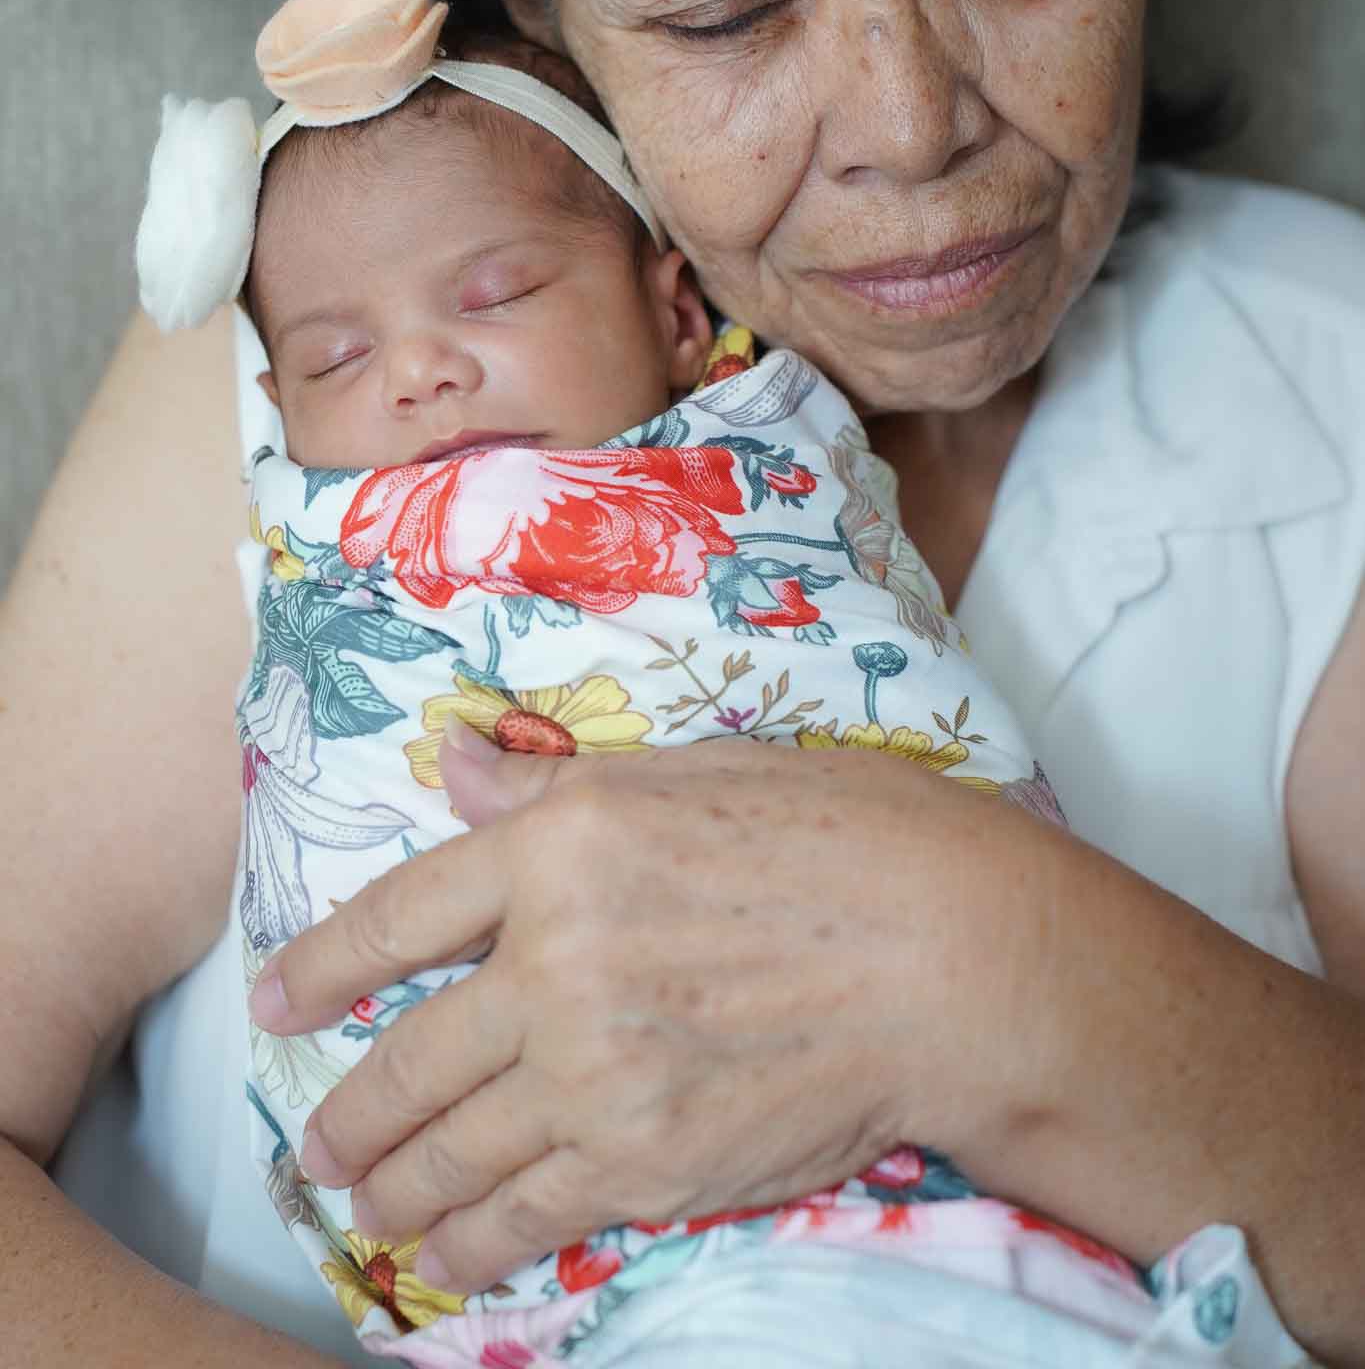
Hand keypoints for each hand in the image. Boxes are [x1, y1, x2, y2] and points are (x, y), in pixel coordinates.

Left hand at [252, 730, 1038, 1292]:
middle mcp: (552, 960)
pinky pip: (523, 1219)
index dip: (321, 963)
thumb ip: (554, 785)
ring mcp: (593, 1073)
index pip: (398, 914)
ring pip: (450, 1152)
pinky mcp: (645, 1164)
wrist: (955, 957)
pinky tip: (443, 1260)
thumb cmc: (840, 835)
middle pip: (407, 1056)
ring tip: (369, 1207)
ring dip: (394, 1190)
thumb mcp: (690, 772)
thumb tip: (454, 761)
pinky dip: (468, 1248)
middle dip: (349, 1112)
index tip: (278, 998)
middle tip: (320, 1142)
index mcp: (559, 844)